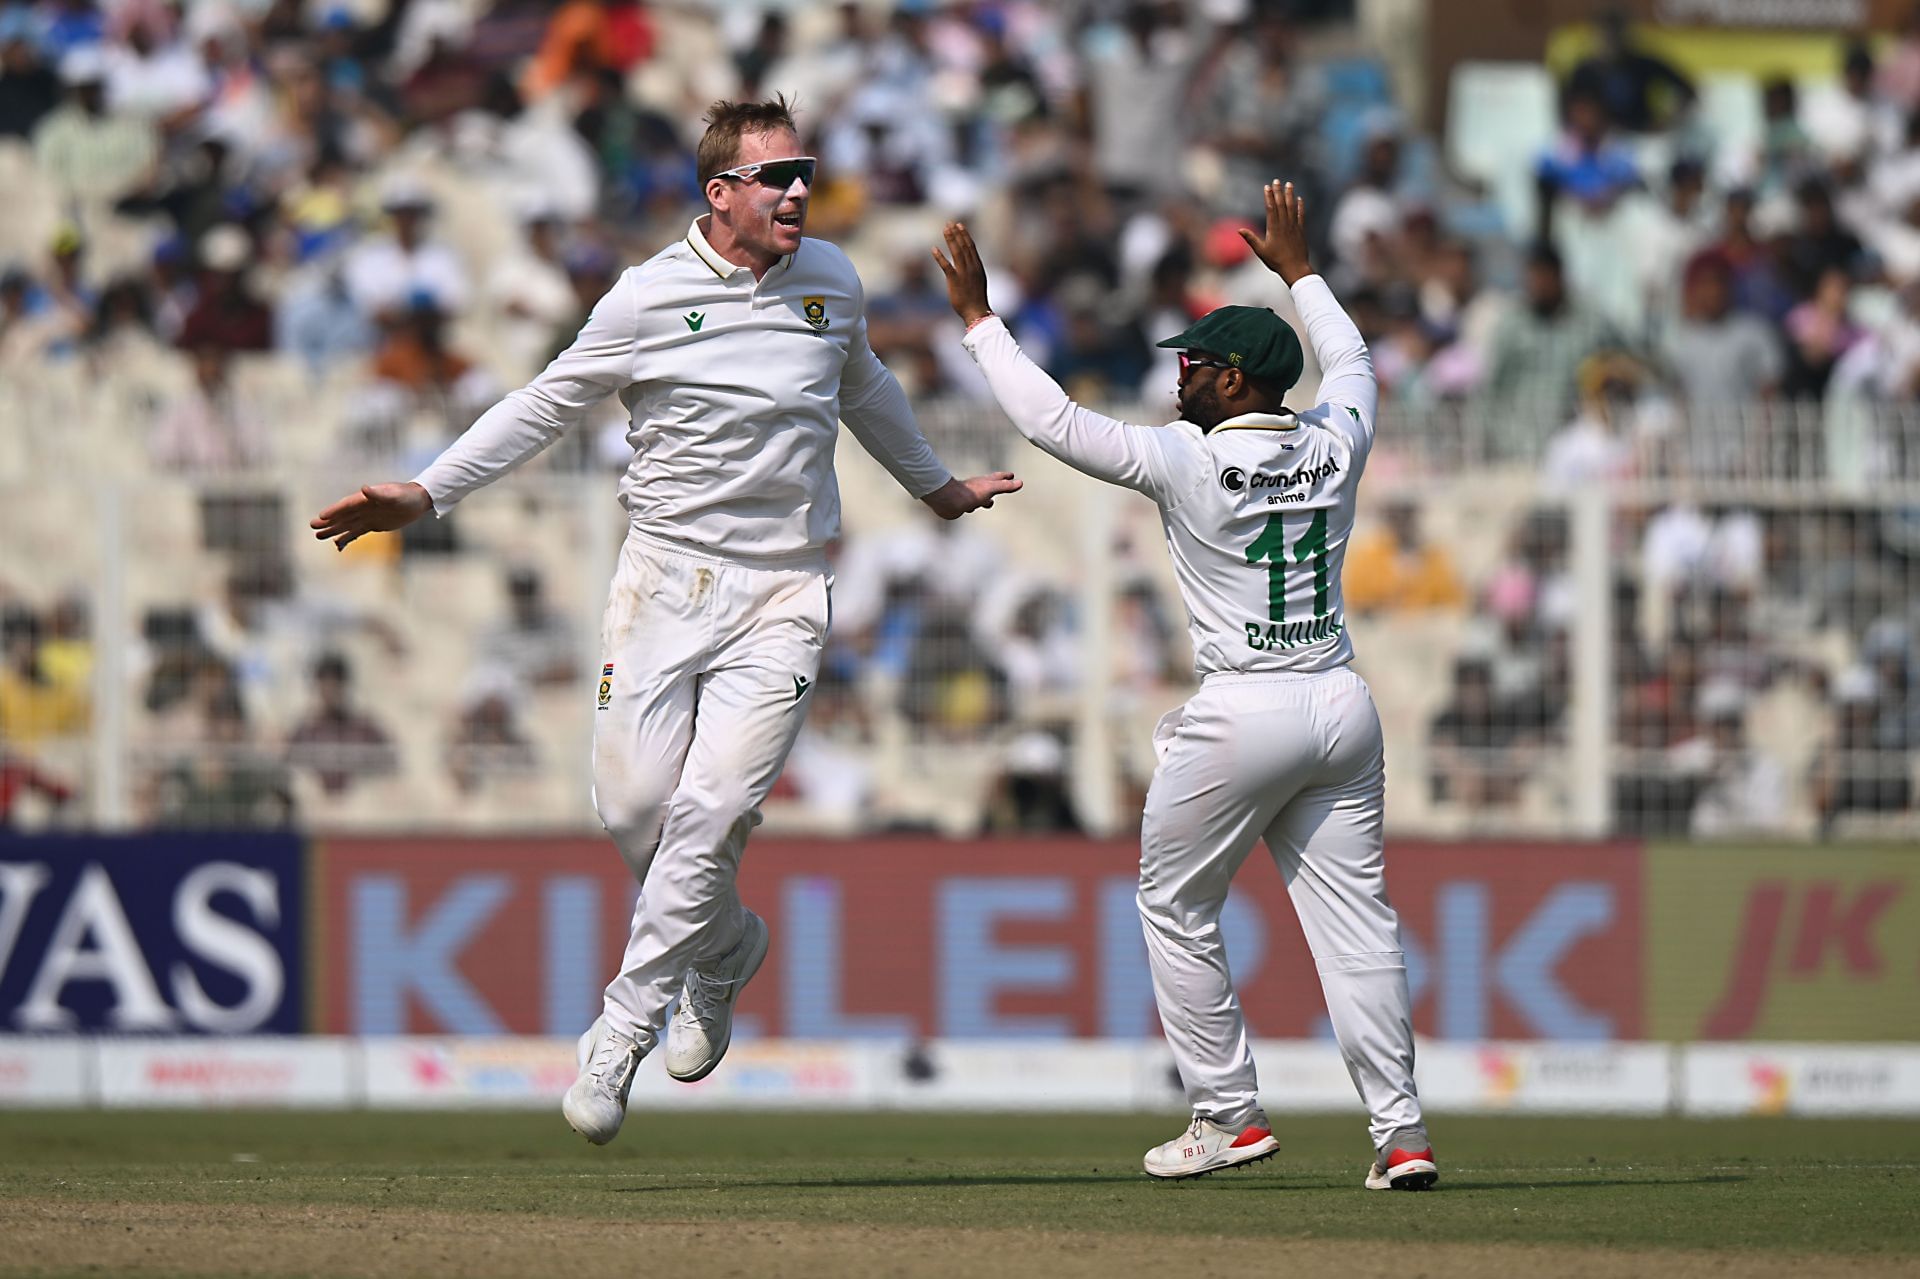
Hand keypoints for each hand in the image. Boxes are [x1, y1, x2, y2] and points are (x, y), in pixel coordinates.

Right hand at [310, 481, 432, 549]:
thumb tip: (364, 489)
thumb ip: (378, 494)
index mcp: (365, 499)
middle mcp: (363, 507)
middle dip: (328, 521)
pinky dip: (347, 539)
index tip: (321, 516)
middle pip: (342, 515)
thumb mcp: (394, 495)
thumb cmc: (406, 495)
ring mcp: (366, 516)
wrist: (417, 500)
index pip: (346, 505)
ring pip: (346, 525)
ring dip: (333, 530)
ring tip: (318, 536)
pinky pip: (356, 533)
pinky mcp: (372, 525)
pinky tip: (337, 546)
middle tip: (312, 526)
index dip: (334, 510)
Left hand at [920, 472, 1021, 519]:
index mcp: (985, 482)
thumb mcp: (991, 489)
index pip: (999, 477)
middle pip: (990, 486)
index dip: (1006, 477)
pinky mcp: (962, 505)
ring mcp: (970, 496)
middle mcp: (978, 488)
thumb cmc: (969, 493)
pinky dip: (974, 507)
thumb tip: (1020, 483)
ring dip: (985, 499)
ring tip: (988, 502)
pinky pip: (971, 506)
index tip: (1011, 475)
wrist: (949, 501)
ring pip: (981, 497)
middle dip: (997, 486)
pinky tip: (971, 508)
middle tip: (1003, 485)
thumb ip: (1005, 486)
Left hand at [931, 221, 993, 326]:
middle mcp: (972, 267)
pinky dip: (940, 257)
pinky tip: (933, 249)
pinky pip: (946, 266)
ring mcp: (964, 273)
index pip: (971, 247)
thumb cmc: (976, 300)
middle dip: (956, 233)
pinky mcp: (955, 281)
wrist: (976, 312)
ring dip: (950, 239)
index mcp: (977, 267)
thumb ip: (973, 272)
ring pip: (957, 252)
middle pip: (963, 246)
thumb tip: (968, 266)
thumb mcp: (978, 282)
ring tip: (945, 229)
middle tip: (949, 222)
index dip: (964, 235)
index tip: (959, 225)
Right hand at [1239, 179, 1312, 285]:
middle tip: (1276, 180)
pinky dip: (1300, 206)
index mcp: (1274, 228)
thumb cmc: (1276, 261)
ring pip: (1291, 207)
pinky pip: (1301, 215)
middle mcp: (1284, 224)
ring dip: (1290, 195)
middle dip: (1278, 191)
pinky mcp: (1301, 230)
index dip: (1269, 196)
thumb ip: (1251, 239)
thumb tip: (1239, 229)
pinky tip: (1299, 199)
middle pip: (1281, 204)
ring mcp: (1294, 226)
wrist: (1295, 268)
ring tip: (1289, 184)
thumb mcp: (1261, 251)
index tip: (1267, 187)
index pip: (1270, 208)